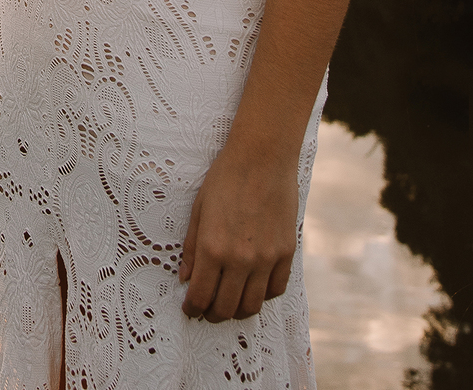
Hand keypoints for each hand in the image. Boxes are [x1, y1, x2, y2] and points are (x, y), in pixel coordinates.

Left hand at [178, 142, 299, 322]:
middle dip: (212, 314)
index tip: (190, 310)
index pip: (201, 296)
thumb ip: (192, 247)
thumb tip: (186, 278)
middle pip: (226, 307)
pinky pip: (275, 289)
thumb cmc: (225, 178)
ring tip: (229, 304)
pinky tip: (253, 288)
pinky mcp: (286, 253)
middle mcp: (240, 259)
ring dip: (237, 311)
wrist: (262, 157)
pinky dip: (263, 296)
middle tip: (206, 310)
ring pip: (252, 305)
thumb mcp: (199, 209)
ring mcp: (266, 259)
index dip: (192, 308)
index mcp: (213, 248)